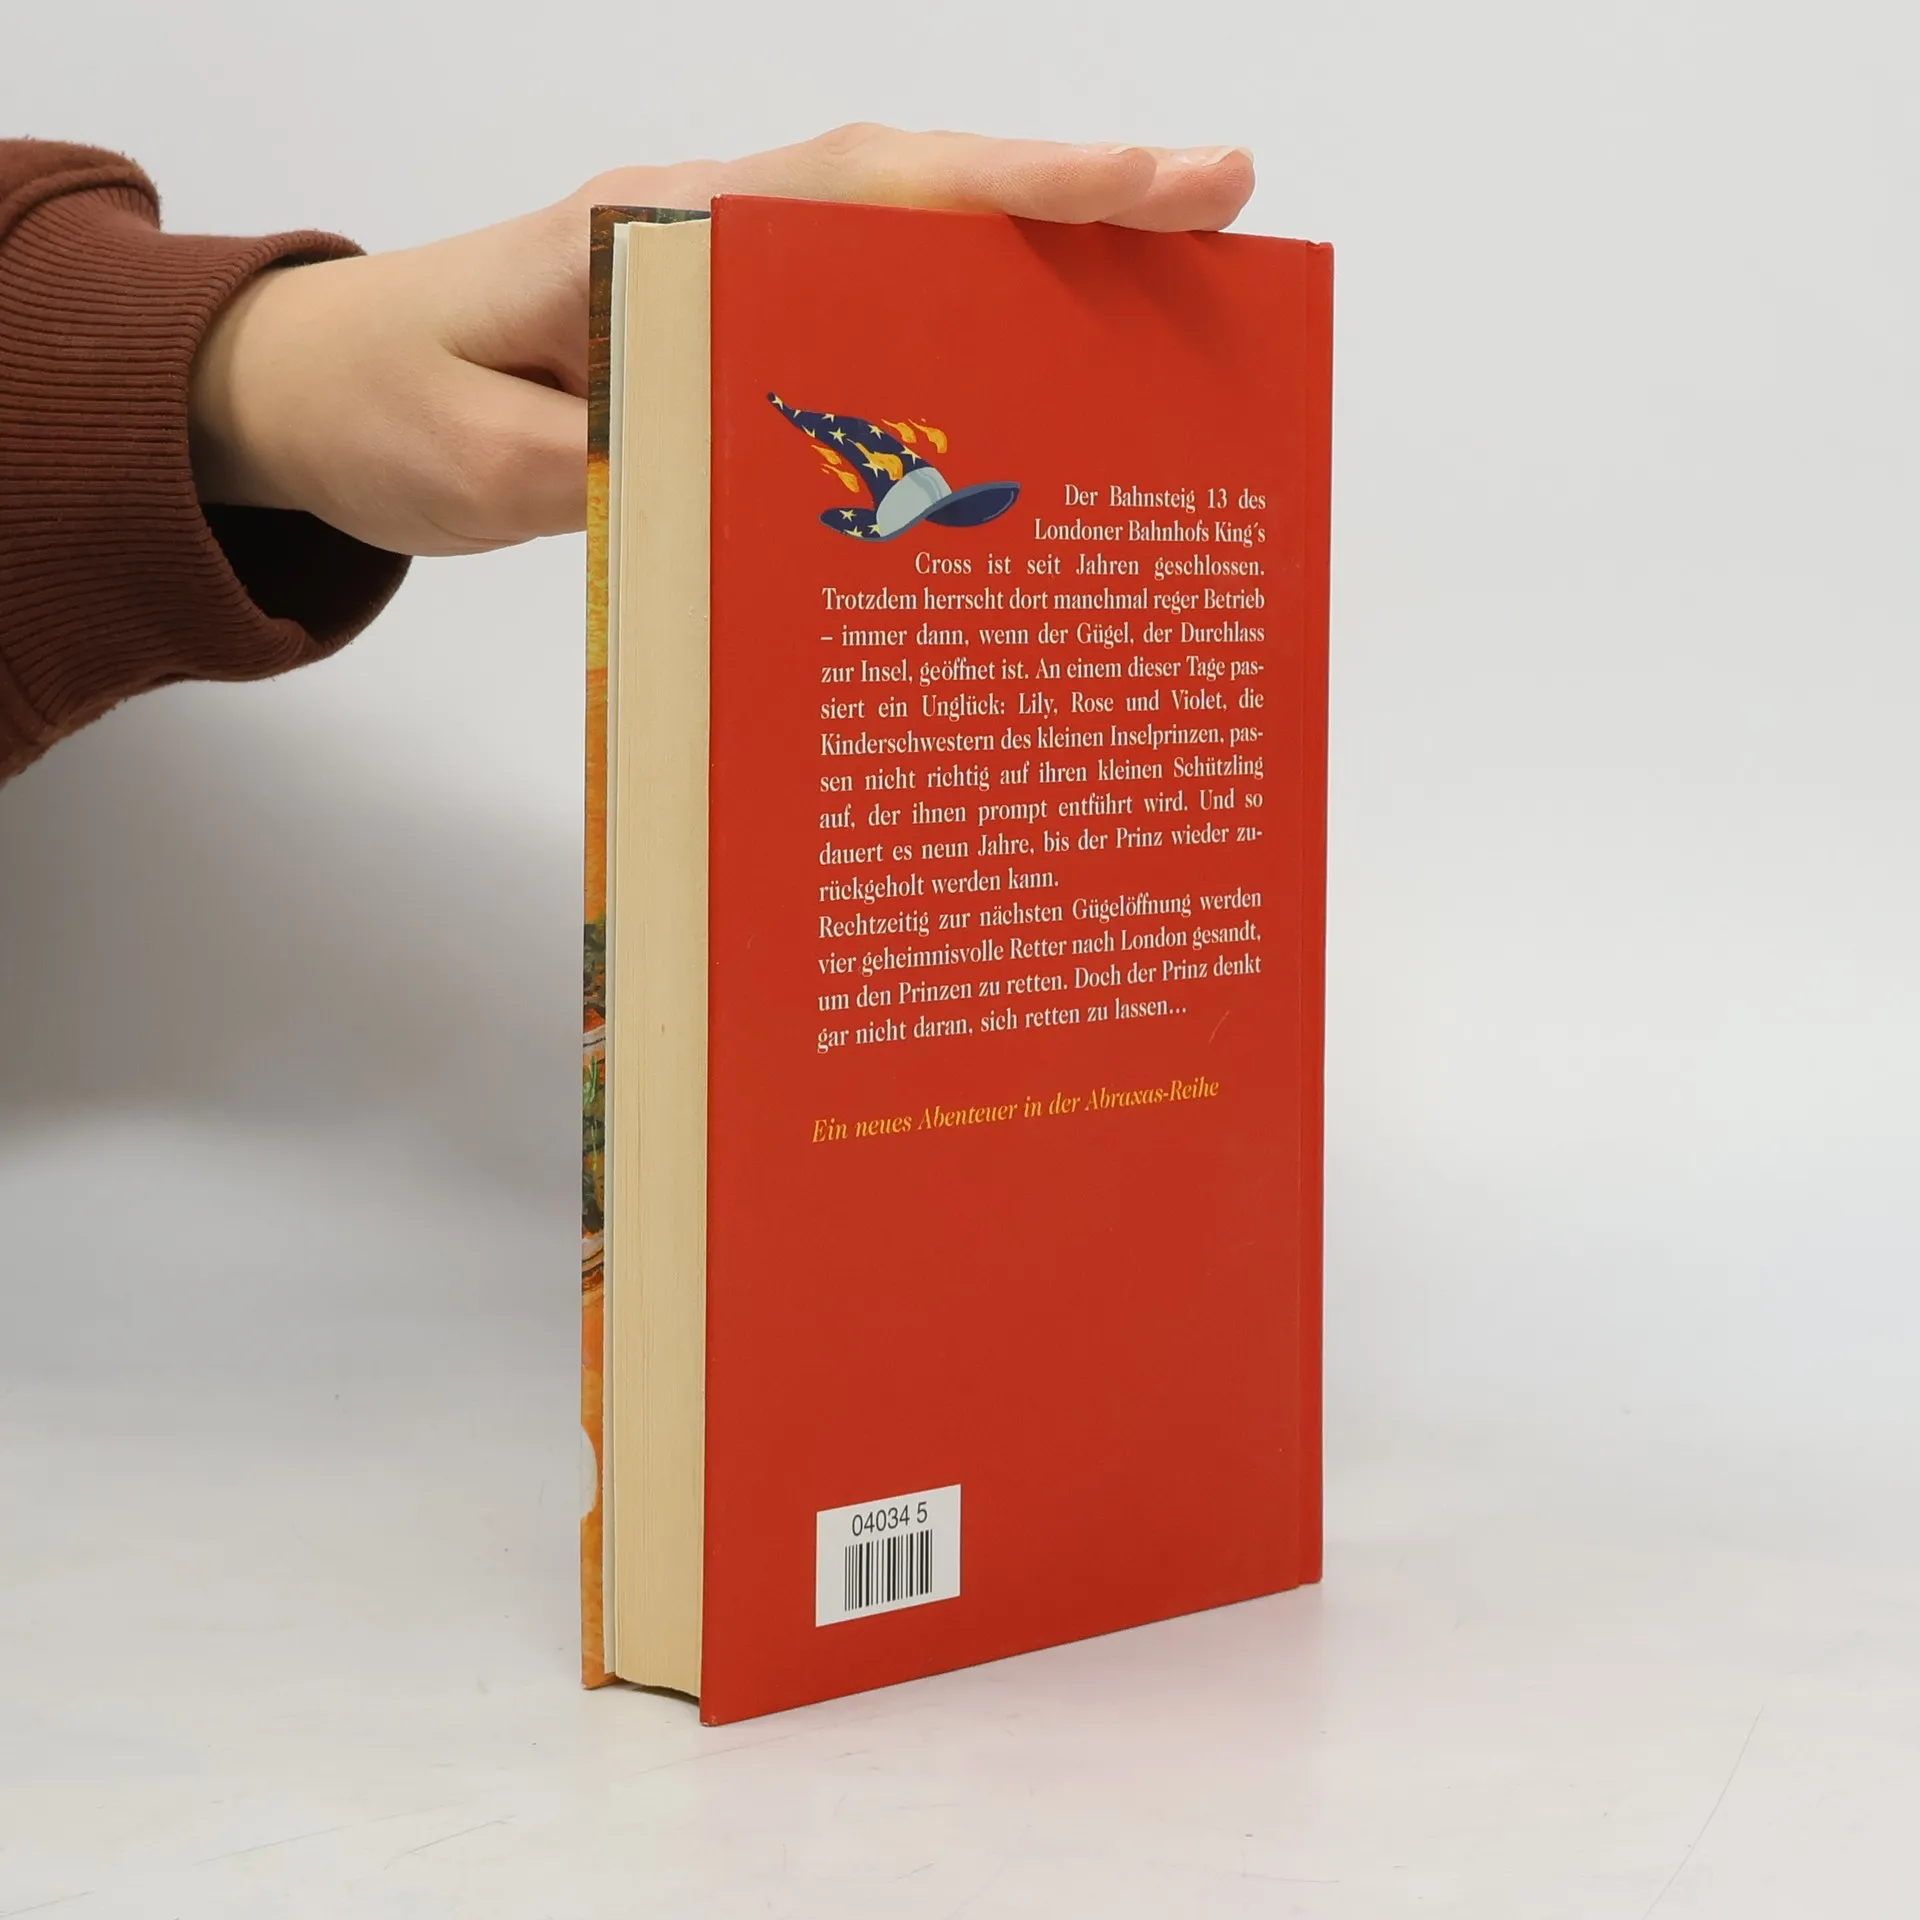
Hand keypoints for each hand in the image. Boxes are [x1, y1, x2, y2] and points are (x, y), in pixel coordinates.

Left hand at [187, 126, 1253, 557]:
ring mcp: (719, 290)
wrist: (308, 398)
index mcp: (660, 237)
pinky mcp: (718, 352)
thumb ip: (614, 470)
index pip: (867, 192)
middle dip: (1073, 213)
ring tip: (1166, 310)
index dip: (1019, 188)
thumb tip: (768, 490)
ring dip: (1029, 279)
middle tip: (1222, 227)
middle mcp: (709, 242)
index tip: (1165, 182)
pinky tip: (1019, 388)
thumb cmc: (380, 412)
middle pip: (918, 207)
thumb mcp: (479, 461)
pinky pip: (857, 330)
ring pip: (902, 264)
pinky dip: (949, 344)